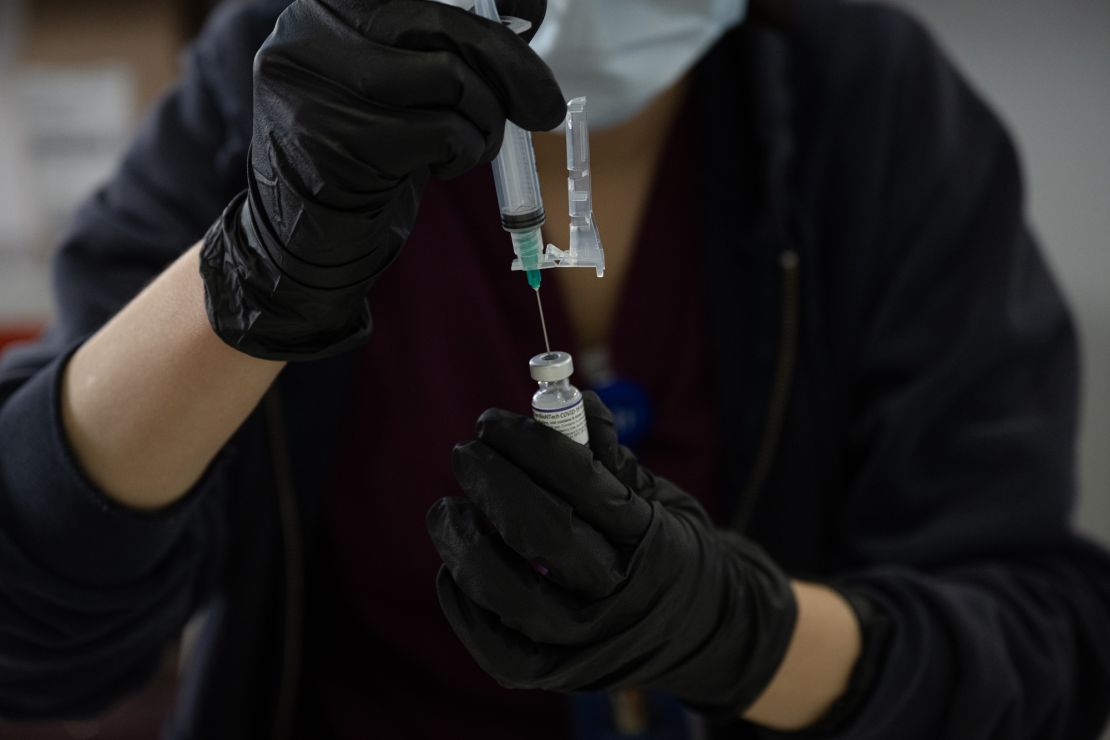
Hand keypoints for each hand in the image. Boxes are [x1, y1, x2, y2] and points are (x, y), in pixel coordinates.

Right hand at [200, 0, 564, 358]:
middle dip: (509, 66)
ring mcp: (313, 87)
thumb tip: (530, 13)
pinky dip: (465, 153)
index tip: (535, 11)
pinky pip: (441, 132)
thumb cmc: (366, 159)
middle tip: (544, 107)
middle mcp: (306, 33)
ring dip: (485, 121)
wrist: (306, 242)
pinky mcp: (334, 141)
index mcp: (325, 8)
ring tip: (472, 147)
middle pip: (438, 24)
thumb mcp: (400, 90)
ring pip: (448, 78)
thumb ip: (444, 49)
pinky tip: (447, 168)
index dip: (485, 14)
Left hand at [427, 393, 797, 713]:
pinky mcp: (556, 675)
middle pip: (541, 532)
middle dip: (492, 483)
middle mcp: (620, 594)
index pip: (582, 481)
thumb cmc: (669, 552)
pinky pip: (495, 646)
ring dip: (465, 542)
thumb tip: (572, 405)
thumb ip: (612, 460)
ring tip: (449, 509)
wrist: (708, 635)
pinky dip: (463, 603)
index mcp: (649, 539)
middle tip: (466, 454)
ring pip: (509, 593)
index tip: (493, 423)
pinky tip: (451, 568)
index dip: (529, 444)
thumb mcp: (660, 502)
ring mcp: (587, 642)